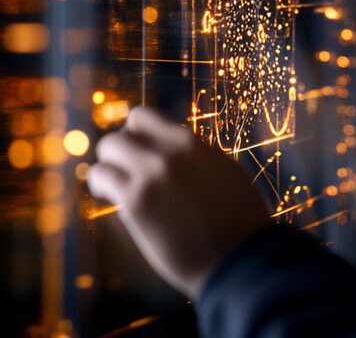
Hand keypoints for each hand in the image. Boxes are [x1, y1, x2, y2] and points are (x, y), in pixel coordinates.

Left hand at [87, 105, 271, 297]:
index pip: (143, 116)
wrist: (238, 254)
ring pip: (106, 150)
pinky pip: (102, 179)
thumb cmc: (237, 217)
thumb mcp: (221, 170)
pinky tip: (114, 199)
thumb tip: (171, 151)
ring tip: (114, 185)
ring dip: (107, 167)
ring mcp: (151, 174)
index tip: (140, 150)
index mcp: (191, 142)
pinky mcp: (137, 202)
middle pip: (120, 133)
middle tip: (126, 171)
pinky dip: (101, 186)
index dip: (135, 133)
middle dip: (118, 151)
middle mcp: (169, 151)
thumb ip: (193, 156)